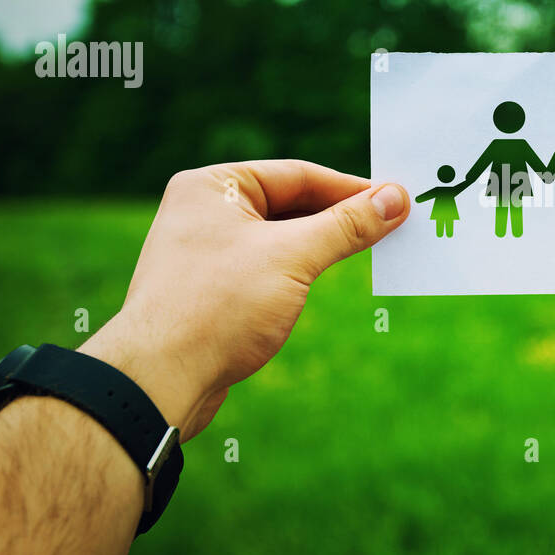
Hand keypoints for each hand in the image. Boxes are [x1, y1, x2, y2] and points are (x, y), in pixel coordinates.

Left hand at [79, 161, 408, 439]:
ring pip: (280, 240)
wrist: (158, 379)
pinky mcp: (210, 292)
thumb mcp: (293, 257)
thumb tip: (396, 199)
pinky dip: (301, 272)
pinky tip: (325, 283)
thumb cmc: (217, 306)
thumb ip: (347, 225)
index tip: (396, 198)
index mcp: (212, 186)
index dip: (351, 187)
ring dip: (323, 245)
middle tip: (393, 224)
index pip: (297, 175)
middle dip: (340, 217)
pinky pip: (267, 269)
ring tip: (370, 251)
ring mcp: (204, 253)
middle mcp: (204, 212)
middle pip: (289, 205)